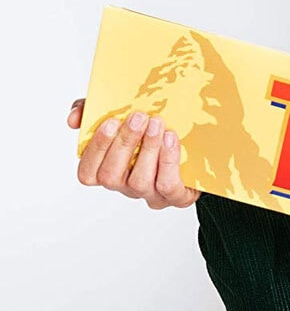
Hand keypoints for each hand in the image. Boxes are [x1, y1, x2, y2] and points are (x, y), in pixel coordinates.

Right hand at [69, 97, 199, 208]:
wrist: (195, 154)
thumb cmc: (150, 135)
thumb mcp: (120, 118)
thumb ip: (92, 113)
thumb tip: (74, 117)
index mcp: (107, 171)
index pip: (87, 173)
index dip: (95, 149)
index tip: (110, 122)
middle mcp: (124, 187)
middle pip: (111, 176)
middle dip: (124, 144)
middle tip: (138, 117)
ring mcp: (150, 194)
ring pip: (139, 180)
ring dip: (147, 149)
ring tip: (157, 124)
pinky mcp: (175, 197)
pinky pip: (167, 184)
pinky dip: (168, 160)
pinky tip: (171, 138)